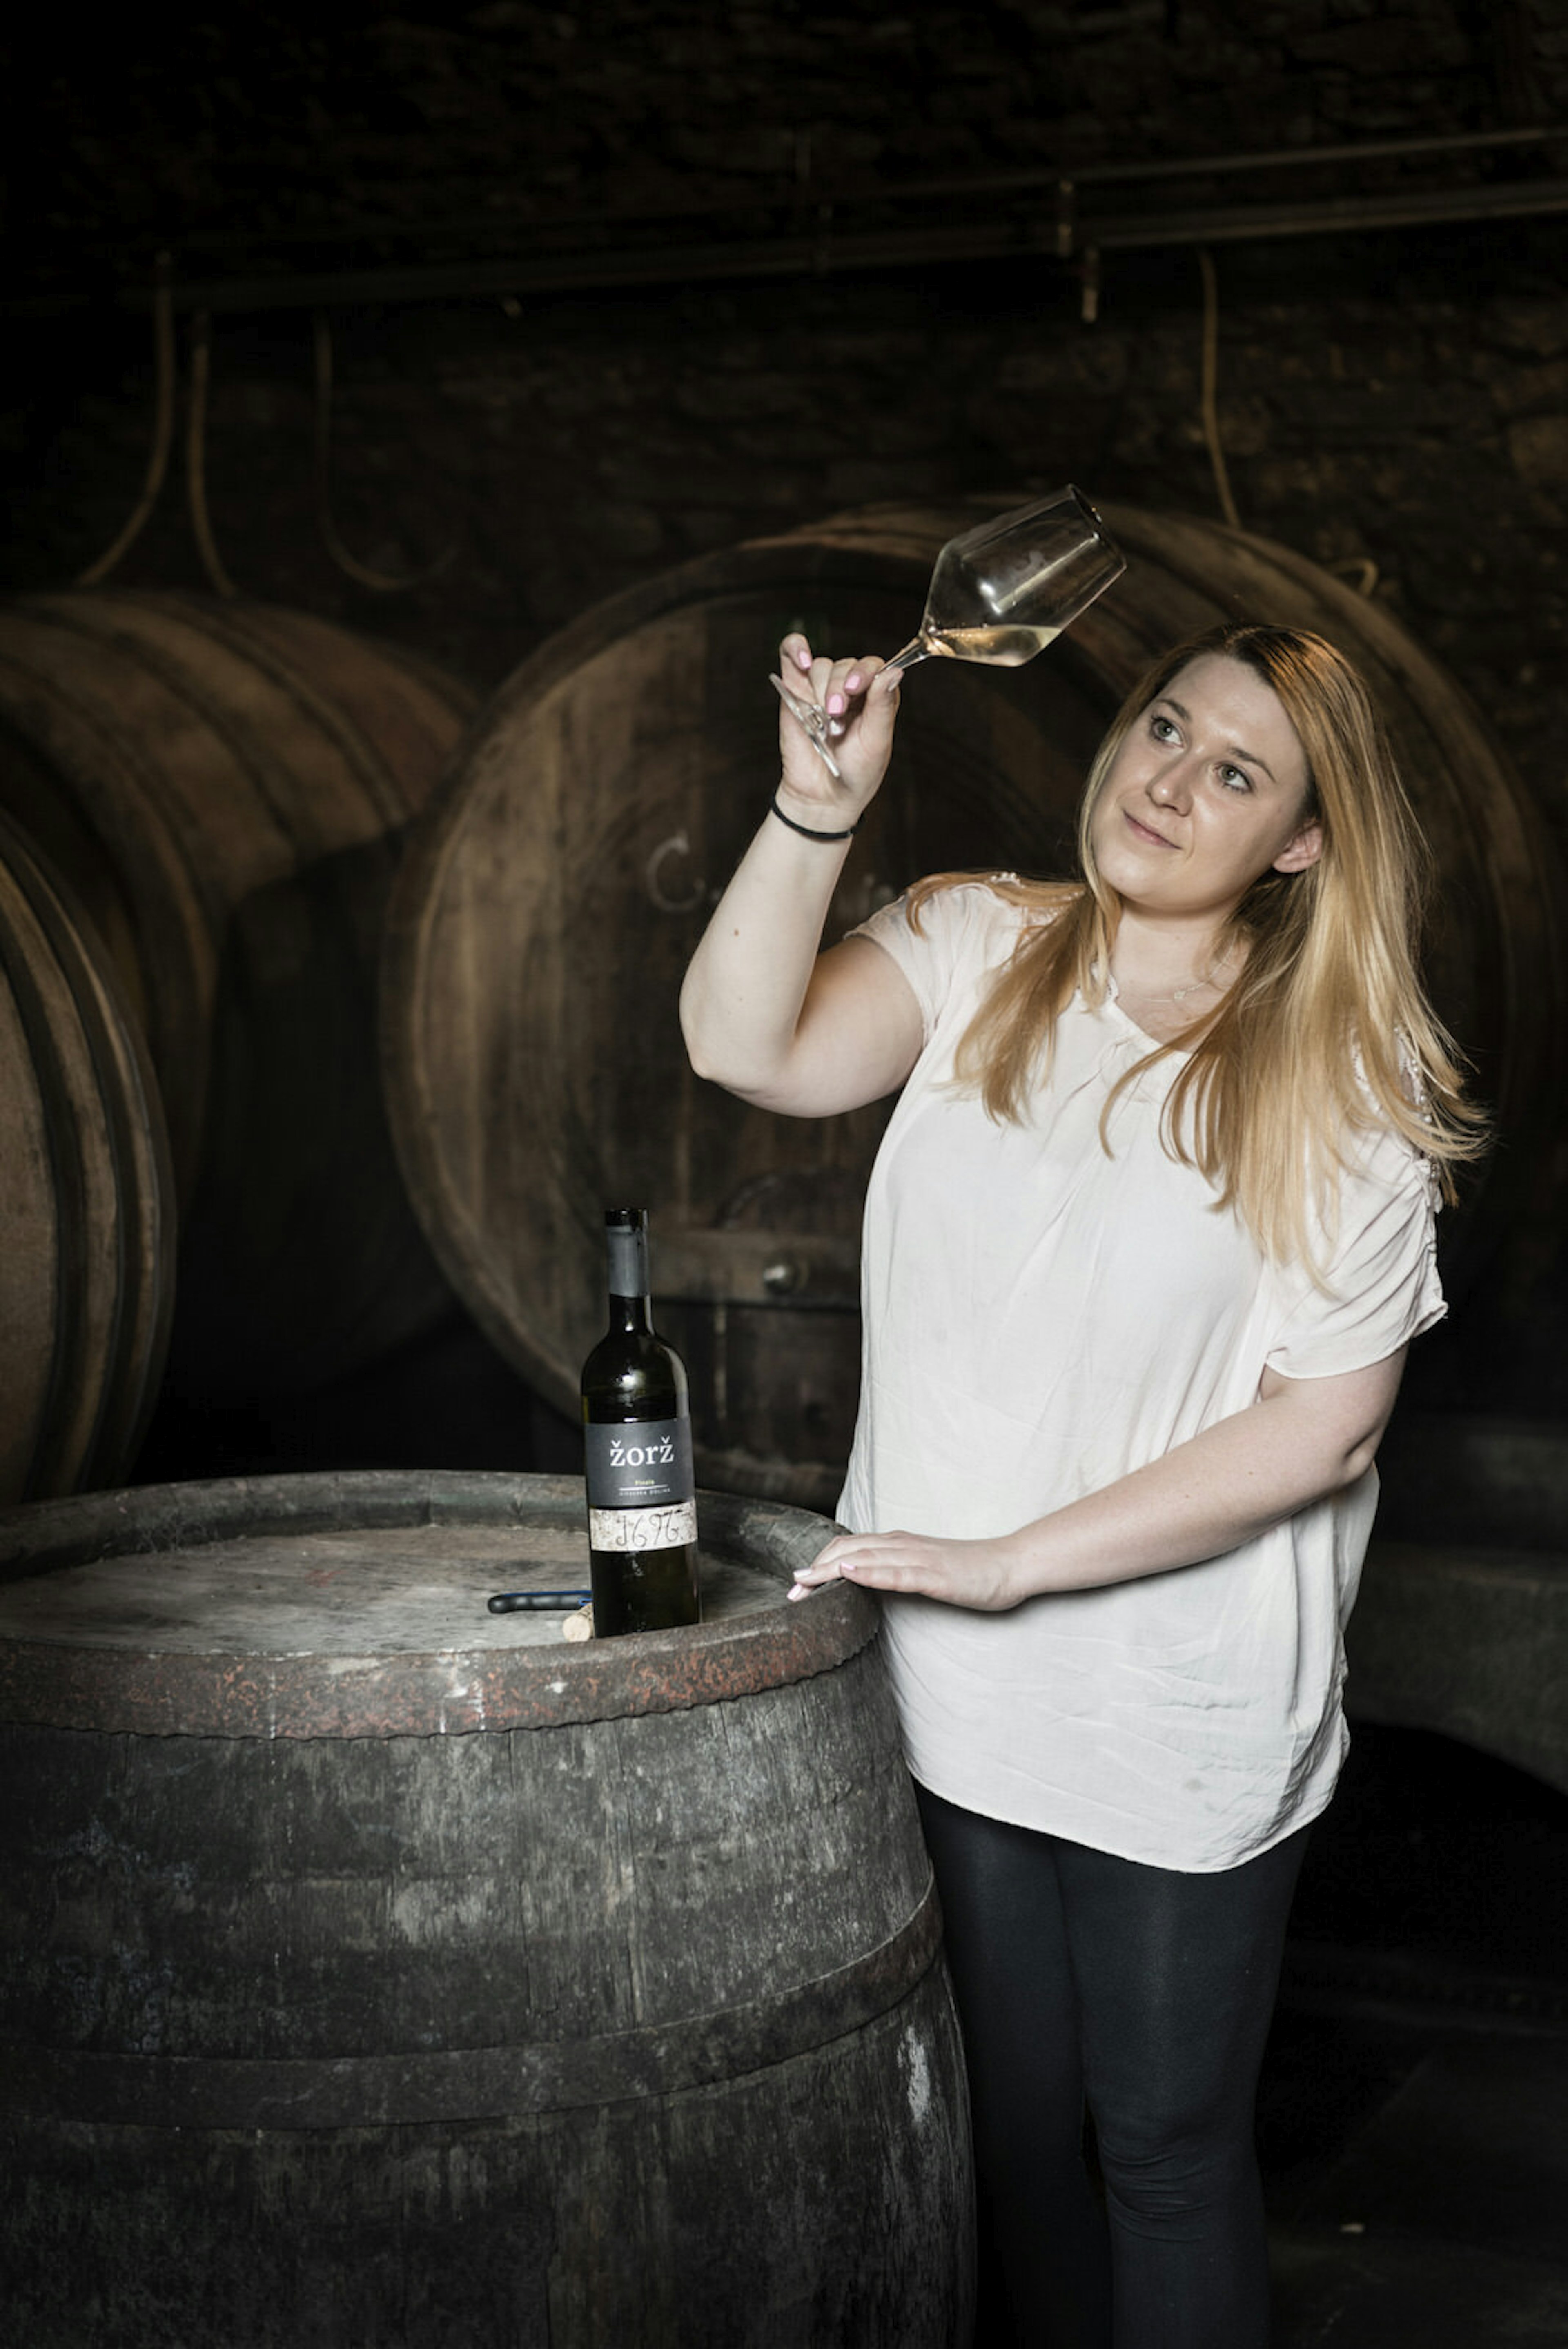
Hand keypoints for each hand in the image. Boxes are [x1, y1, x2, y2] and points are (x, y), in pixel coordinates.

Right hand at [774, 633, 900, 826]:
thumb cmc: (855, 772)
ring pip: (822, 665)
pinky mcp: (794, 690)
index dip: (864, 672)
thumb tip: (894, 671)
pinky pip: (791, 655)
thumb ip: (882, 705)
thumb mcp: (876, 741)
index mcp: (875, 697)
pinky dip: (795, 648)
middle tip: (836, 715)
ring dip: (821, 687)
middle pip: (845, 665)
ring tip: (822, 717)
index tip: (856, 688)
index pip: (874, 666)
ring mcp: (820, 688)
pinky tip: (802, 659)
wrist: (823, 796)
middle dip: (839, 687)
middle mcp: (849, 689)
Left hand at [787, 1525, 1027, 1610]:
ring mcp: (919, 1558)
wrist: (1009, 1565)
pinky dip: (869, 1572)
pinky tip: (849, 1572)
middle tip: (790, 1592)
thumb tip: (865, 1581)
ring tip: (803, 1581)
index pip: (848, 1547)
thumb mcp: (923, 1569)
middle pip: (848, 1550)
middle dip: (815, 1570)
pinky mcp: (935, 1574)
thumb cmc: (968, 1570)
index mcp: (898, 1544)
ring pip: (866, 1558)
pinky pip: (897, 1572)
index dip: (819, 1563)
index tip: (798, 1585)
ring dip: (830, 1569)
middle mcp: (903, 1544)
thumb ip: (895, 1571)